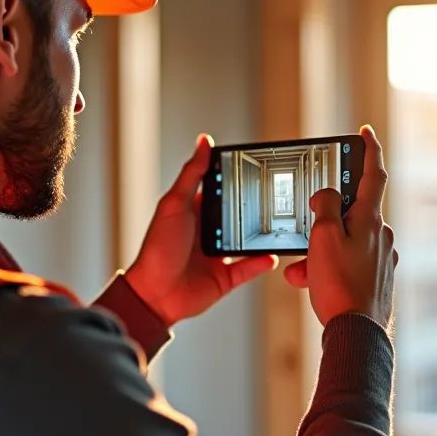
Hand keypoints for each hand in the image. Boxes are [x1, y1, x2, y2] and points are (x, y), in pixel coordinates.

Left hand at [124, 134, 277, 325]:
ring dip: (262, 235)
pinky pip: (250, 268)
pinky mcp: (226, 277)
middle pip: (239, 215)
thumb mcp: (174, 204)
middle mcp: (209, 232)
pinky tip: (272, 255)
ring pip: (248, 241)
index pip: (221, 190)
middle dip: (255, 207)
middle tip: (277, 195)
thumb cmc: (157, 248)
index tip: (256, 167)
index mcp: (196, 212)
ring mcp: (219, 255)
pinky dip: (261, 262)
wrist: (155, 293)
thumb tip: (204, 142)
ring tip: (281, 223)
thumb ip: (192, 175)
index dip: (236, 179)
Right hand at [284, 125, 397, 327]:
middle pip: (349, 213)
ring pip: (344, 241)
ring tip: (299, 271)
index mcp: (371, 219)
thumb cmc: (340, 286)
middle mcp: (381, 235)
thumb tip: (327, 196)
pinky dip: (327, 267)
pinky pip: (348, 262)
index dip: (368, 149)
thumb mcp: (322, 238)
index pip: (373, 174)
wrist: (357, 334)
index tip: (364, 132)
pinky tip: (309, 282)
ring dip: (319, 251)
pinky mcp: (377, 278)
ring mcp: (382, 257)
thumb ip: (324, 207)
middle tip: (303, 233)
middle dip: (322, 221)